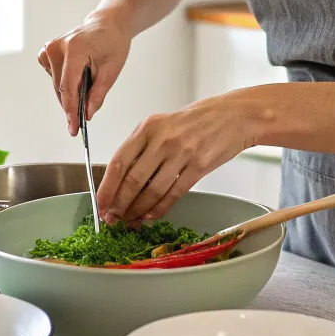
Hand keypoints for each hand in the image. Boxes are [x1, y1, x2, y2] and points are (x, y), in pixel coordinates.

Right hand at [38, 11, 130, 132]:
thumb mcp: (111, 71)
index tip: (73, 128)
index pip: (68, 87)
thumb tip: (87, 114)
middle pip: (60, 87)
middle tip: (78, 123)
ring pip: (55, 83)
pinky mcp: (48, 50)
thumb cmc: (112, 43)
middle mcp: (58, 46)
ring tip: (84, 91)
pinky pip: (52, 74)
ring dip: (67, 93)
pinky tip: (75, 76)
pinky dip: (62, 81)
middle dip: (70, 106)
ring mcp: (51, 47)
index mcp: (75, 49)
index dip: (71, 111)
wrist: (108, 24)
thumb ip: (97, 94)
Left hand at [95, 92, 265, 224]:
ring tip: (130, 220)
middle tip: (112, 218)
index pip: (119, 161)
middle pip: (133, 179)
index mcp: (148, 127)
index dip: (107, 187)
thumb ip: (143, 147)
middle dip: (119, 204)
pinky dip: (159, 209)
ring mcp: (181, 153)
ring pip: (152, 190)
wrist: (233, 115)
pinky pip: (173, 194)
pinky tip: (150, 216)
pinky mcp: (198, 166)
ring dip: (137, 210)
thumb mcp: (163, 124)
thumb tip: (121, 179)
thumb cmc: (196, 121)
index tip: (100, 203)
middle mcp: (162, 139)